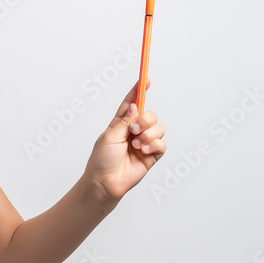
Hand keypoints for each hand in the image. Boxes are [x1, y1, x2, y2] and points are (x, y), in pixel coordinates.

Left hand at [83, 78, 165, 205]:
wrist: (106, 183)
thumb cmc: (102, 160)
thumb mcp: (110, 135)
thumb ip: (125, 120)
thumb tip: (136, 105)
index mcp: (120, 123)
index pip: (132, 103)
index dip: (139, 91)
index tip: (146, 79)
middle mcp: (133, 131)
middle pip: (150, 114)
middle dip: (145, 119)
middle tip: (134, 129)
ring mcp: (143, 143)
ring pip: (158, 128)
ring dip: (148, 135)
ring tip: (136, 146)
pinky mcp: (151, 155)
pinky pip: (162, 143)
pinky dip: (153, 145)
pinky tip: (143, 151)